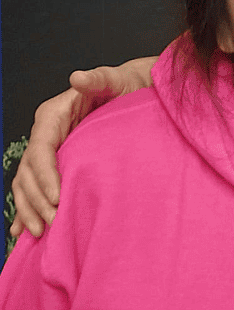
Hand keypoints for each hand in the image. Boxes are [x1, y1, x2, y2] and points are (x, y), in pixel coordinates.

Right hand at [11, 59, 157, 238]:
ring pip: (26, 184)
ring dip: (29, 209)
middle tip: (52, 223)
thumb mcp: (116, 81)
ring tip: (41, 232)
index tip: (56, 198)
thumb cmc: (126, 86)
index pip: (40, 149)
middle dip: (36, 199)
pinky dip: (28, 209)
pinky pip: (35, 189)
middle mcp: (46, 134)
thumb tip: (77, 77)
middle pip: (29, 171)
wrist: (135, 93)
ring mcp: (49, 150)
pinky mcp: (56, 164)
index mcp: (53, 115)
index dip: (44, 175)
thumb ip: (99, 79)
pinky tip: (23, 232)